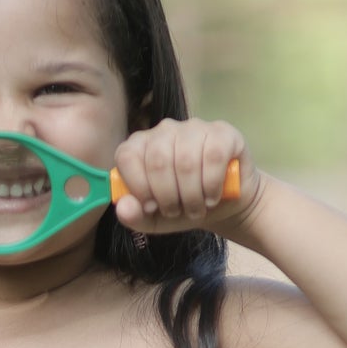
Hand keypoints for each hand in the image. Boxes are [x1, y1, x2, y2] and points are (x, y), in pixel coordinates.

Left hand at [112, 118, 258, 235]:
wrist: (222, 205)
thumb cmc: (181, 208)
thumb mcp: (152, 220)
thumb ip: (132, 215)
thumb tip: (123, 207)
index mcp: (141, 145)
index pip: (127, 155)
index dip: (138, 186)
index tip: (151, 207)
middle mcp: (165, 130)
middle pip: (158, 160)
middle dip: (168, 196)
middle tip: (177, 211)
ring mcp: (194, 127)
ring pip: (186, 161)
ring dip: (191, 196)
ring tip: (196, 209)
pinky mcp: (223, 132)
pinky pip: (213, 156)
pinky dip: (212, 185)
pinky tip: (212, 197)